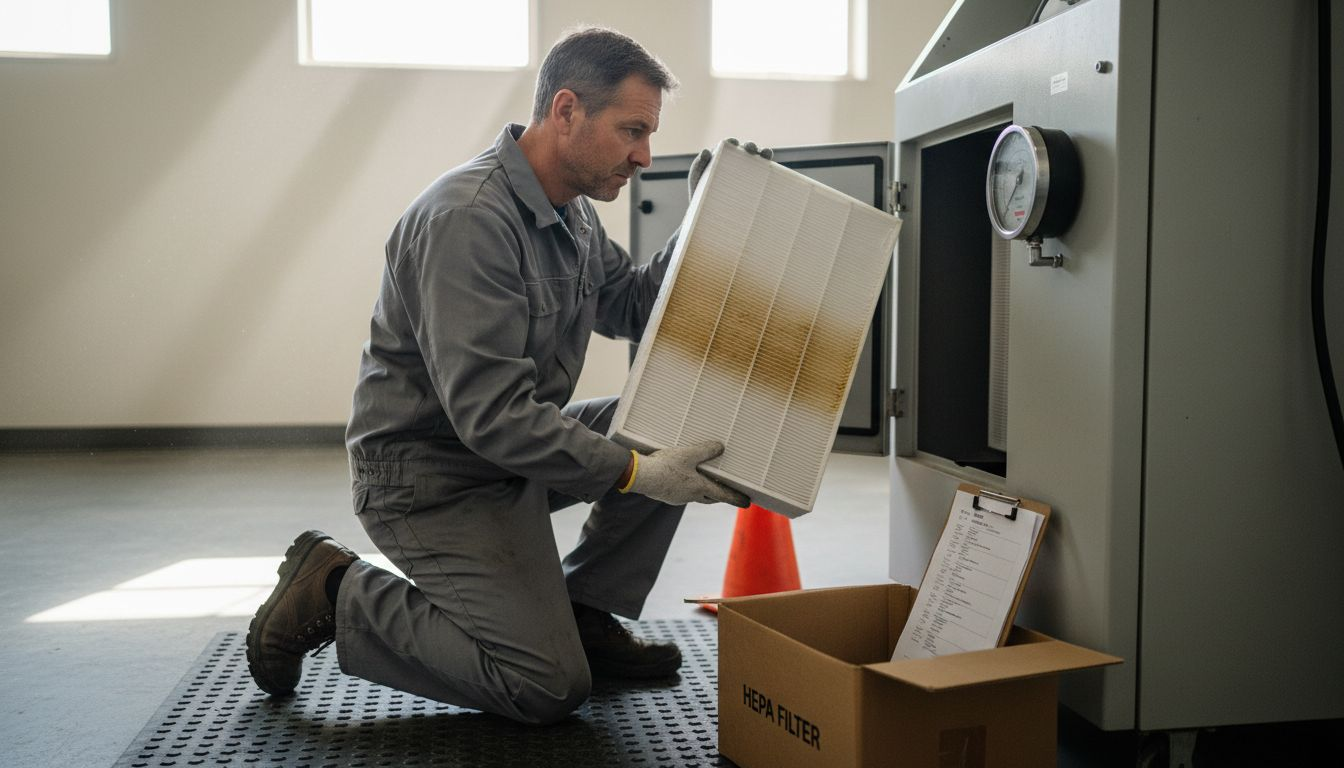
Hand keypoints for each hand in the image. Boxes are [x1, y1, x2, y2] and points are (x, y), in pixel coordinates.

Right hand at [629, 441, 749, 506]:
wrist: (639, 476)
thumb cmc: (665, 466)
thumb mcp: (688, 454)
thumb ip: (706, 450)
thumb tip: (720, 447)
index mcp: (699, 488)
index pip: (723, 495)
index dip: (736, 498)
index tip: (747, 503)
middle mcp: (690, 496)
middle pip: (710, 498)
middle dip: (720, 495)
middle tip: (726, 491)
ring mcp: (677, 497)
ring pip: (695, 495)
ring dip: (702, 491)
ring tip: (704, 481)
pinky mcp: (666, 494)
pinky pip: (681, 492)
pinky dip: (687, 487)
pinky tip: (681, 478)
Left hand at [687, 137, 773, 199]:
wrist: (707, 214)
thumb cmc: (699, 194)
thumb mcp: (696, 179)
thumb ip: (698, 165)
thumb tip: (705, 151)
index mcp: (721, 157)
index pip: (728, 146)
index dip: (732, 142)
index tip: (733, 143)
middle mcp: (735, 161)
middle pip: (744, 150)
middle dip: (749, 146)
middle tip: (750, 149)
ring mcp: (745, 172)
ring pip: (757, 159)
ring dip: (763, 153)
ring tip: (766, 154)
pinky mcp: (754, 182)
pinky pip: (762, 173)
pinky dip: (769, 168)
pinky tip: (772, 167)